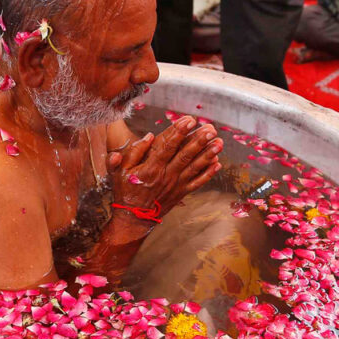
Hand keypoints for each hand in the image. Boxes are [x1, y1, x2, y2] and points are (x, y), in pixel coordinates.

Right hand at [107, 116, 222, 224]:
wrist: (133, 218)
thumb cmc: (126, 191)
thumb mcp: (119, 170)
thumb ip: (132, 152)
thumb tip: (148, 136)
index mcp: (150, 168)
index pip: (167, 147)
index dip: (178, 133)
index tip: (188, 120)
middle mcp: (165, 176)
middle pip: (185, 155)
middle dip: (199, 141)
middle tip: (211, 129)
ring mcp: (175, 185)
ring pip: (194, 167)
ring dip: (208, 155)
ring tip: (219, 143)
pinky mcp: (181, 192)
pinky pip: (197, 182)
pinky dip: (208, 174)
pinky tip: (217, 163)